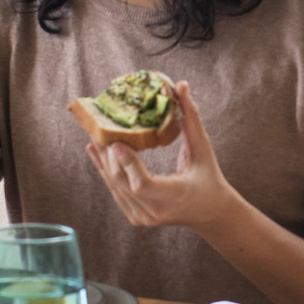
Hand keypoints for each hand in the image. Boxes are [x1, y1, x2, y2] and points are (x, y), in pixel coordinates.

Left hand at [86, 81, 242, 233]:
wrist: (210, 212)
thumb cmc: (209, 176)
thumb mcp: (203, 148)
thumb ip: (191, 118)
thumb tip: (181, 85)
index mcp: (176, 196)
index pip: (142, 184)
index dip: (127, 164)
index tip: (116, 141)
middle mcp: (156, 212)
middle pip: (123, 182)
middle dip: (109, 154)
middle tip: (98, 127)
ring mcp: (144, 218)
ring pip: (115, 187)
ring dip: (103, 160)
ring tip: (93, 134)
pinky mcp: (136, 218)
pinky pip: (116, 192)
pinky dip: (106, 171)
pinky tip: (95, 152)